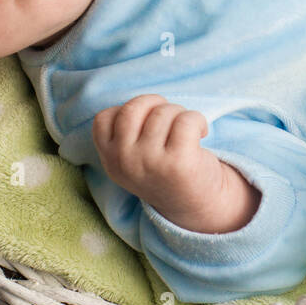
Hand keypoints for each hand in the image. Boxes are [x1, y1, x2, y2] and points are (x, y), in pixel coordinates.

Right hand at [92, 95, 260, 232]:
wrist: (197, 204)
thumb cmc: (165, 169)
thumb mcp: (133, 158)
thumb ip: (125, 134)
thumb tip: (139, 100)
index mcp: (110, 160)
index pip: (104, 118)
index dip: (128, 111)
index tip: (147, 123)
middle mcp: (125, 162)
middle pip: (133, 108)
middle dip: (156, 104)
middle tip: (170, 119)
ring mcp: (150, 163)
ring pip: (163, 112)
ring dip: (180, 114)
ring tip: (187, 131)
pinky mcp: (178, 163)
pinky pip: (186, 120)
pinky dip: (198, 120)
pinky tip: (201, 133)